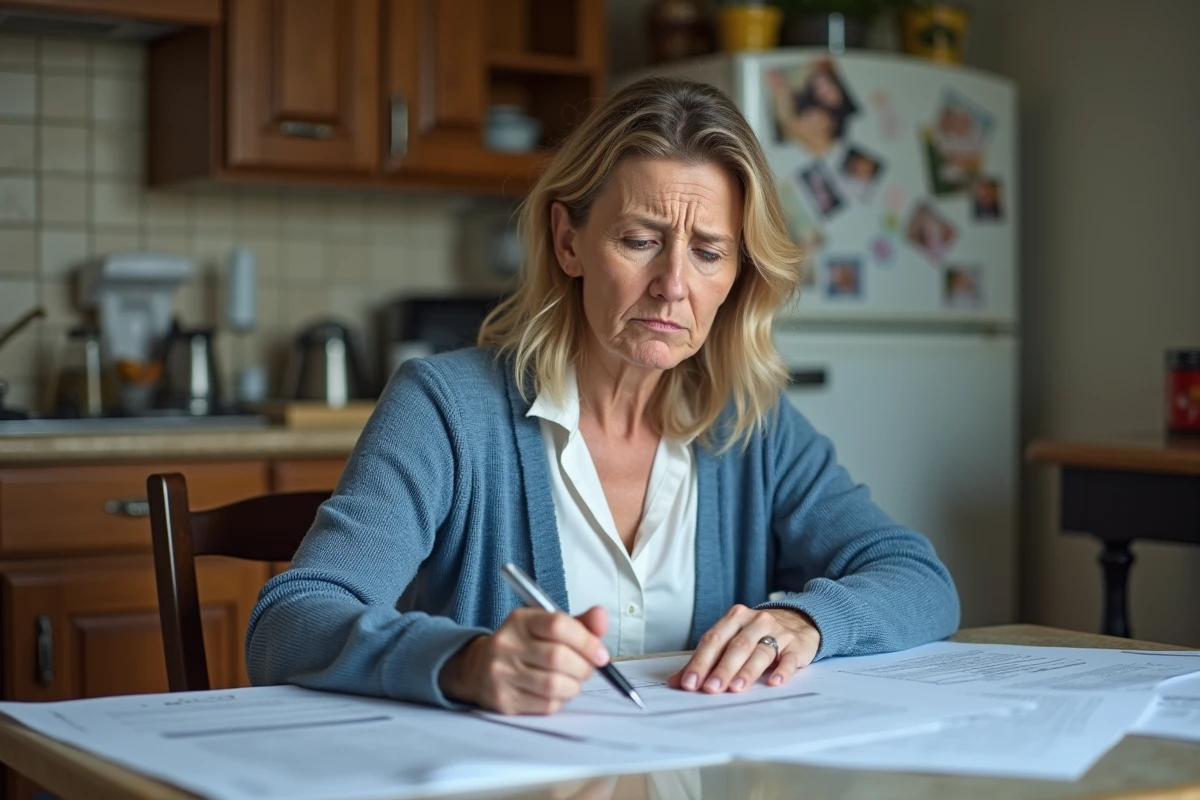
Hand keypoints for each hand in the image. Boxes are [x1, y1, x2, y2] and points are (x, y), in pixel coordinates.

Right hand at [439, 606, 609, 714]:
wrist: (478, 668)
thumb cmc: (523, 646)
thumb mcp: (545, 626)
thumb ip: (577, 624)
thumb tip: (601, 617)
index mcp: (520, 620)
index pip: (558, 625)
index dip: (586, 641)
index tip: (601, 654)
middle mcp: (507, 644)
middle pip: (558, 657)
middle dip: (584, 667)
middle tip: (589, 669)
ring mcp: (502, 673)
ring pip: (554, 685)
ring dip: (574, 686)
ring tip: (573, 681)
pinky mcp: (504, 700)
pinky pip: (545, 705)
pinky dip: (561, 700)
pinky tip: (557, 693)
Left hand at [668, 606, 819, 693]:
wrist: (798, 621)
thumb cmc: (757, 635)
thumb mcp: (731, 640)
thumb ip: (705, 660)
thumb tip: (677, 682)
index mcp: (734, 618)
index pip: (713, 640)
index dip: (700, 662)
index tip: (690, 683)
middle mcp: (755, 621)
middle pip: (735, 646)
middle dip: (722, 669)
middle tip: (711, 688)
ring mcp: (778, 632)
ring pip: (760, 651)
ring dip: (747, 671)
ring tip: (736, 688)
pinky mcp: (796, 645)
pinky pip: (788, 658)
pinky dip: (781, 670)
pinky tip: (774, 682)